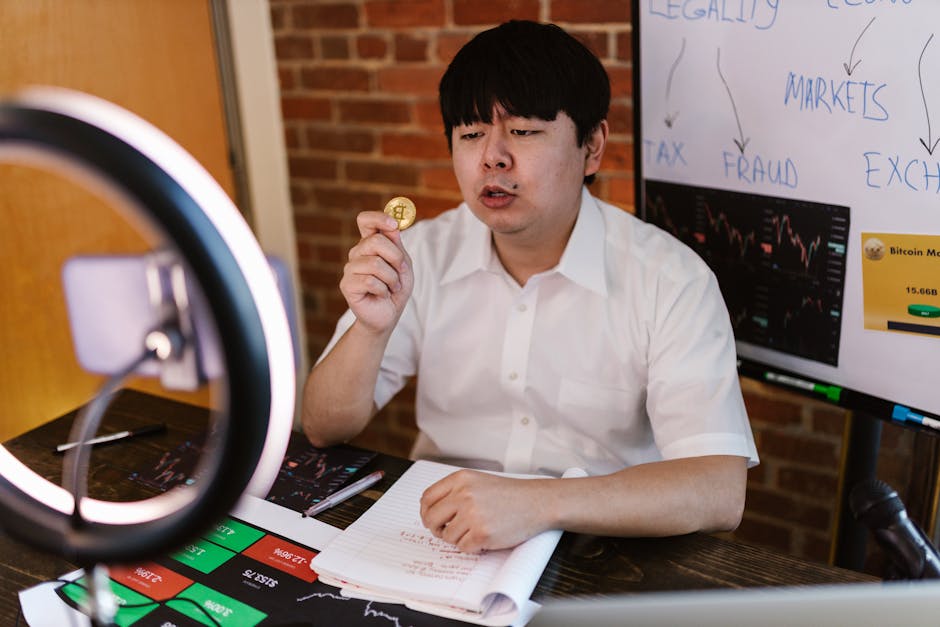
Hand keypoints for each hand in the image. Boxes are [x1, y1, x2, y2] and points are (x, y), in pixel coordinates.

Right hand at [340, 211, 413, 333]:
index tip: (393, 224)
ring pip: (375, 264)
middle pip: (375, 241)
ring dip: (392, 279)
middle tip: (401, 272)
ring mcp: (350, 268)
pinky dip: (384, 290)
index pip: (365, 220)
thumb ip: (397, 246)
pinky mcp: (347, 284)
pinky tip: (382, 295)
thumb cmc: (395, 289)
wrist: (387, 315)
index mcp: (370, 244)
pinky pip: (370, 281)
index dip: (378, 218)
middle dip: (395, 257)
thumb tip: (393, 225)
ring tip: (392, 288)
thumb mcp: (403, 265)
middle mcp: (357, 253)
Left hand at [419, 470, 549, 552]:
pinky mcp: (481, 533)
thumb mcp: (478, 482)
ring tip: (477, 530)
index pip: (427, 498)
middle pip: (431, 518)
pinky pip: (463, 548)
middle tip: (447, 531)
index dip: (426, 512)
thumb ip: (454, 491)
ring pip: (447, 536)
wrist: (537, 502)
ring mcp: (472, 514)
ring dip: (459, 538)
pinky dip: (472, 547)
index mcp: (460, 479)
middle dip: (437, 529)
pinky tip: (485, 537)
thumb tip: (430, 510)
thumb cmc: (510, 494)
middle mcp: (463, 495)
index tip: (432, 519)